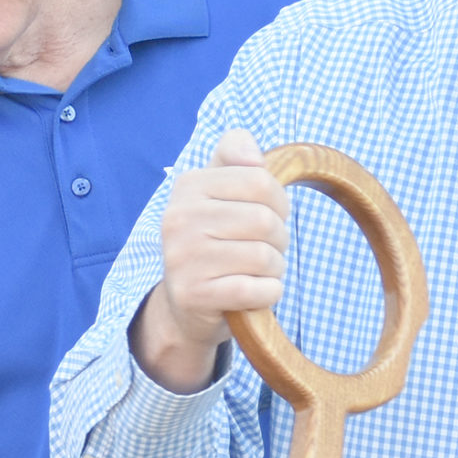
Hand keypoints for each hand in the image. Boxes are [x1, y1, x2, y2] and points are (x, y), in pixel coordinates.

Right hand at [131, 130, 287, 392]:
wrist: (186, 303)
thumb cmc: (215, 239)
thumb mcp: (219, 189)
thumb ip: (235, 154)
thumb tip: (254, 156)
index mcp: (188, 185)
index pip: (261, 181)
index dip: (279, 202)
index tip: (267, 216)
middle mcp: (178, 218)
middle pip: (266, 221)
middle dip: (279, 240)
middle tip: (262, 250)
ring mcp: (182, 258)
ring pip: (265, 258)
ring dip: (274, 270)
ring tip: (255, 273)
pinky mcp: (194, 295)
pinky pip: (258, 290)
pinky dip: (268, 294)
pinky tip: (253, 293)